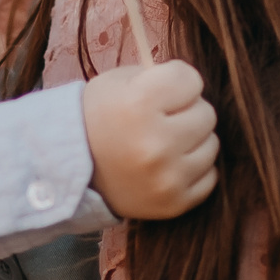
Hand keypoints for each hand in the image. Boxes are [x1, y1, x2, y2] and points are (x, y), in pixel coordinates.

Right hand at [80, 60, 219, 219]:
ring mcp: (166, 177)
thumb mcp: (117, 82)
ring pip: (211, 145)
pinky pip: (209, 177)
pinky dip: (193, 170)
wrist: (68, 169)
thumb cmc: (97, 117)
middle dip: (186, 112)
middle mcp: (154, 143)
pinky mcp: (173, 203)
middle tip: (161, 120)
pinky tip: (167, 166)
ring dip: (192, 141)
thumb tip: (196, 87)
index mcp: (138, 105)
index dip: (177, 82)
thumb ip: (159, 77)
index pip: (191, 79)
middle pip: (206, 113)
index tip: (161, 92)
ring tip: (163, 143)